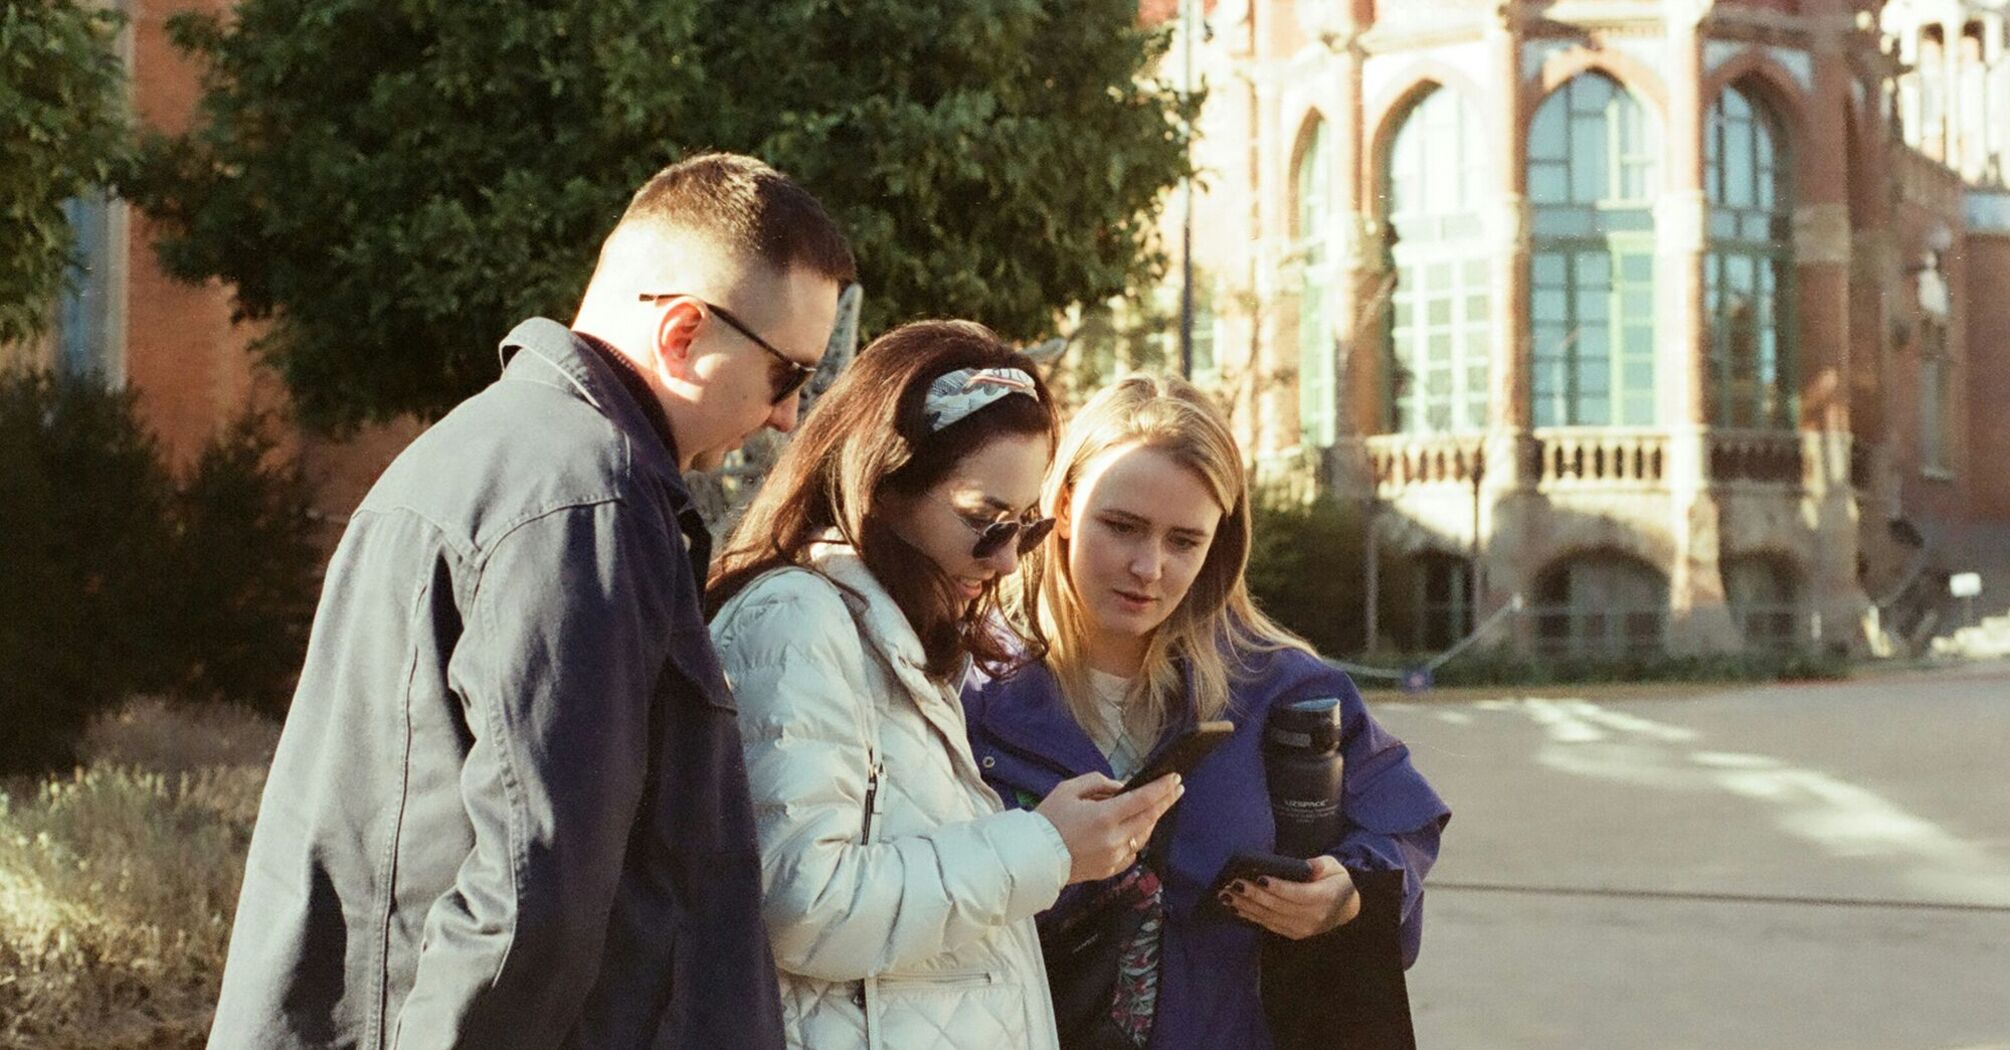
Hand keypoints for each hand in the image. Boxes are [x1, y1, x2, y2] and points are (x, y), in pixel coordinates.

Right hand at [1035, 772, 1183, 884]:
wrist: (1034, 858)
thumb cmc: (1048, 820)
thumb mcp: (1068, 790)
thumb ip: (1098, 783)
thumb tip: (1122, 788)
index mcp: (1104, 817)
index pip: (1143, 800)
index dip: (1162, 788)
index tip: (1175, 778)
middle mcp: (1115, 839)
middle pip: (1150, 818)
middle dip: (1166, 801)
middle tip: (1178, 788)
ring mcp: (1115, 857)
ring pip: (1144, 835)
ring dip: (1152, 819)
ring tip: (1157, 805)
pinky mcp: (1111, 870)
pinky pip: (1132, 852)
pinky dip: (1137, 838)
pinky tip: (1136, 829)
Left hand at [1218, 855, 1360, 939]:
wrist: (1346, 909)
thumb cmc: (1337, 882)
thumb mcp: (1335, 867)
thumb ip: (1321, 865)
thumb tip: (1307, 866)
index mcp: (1324, 898)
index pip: (1296, 894)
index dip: (1277, 887)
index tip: (1258, 878)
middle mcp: (1312, 917)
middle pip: (1277, 906)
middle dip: (1253, 895)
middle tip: (1233, 884)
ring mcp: (1302, 929)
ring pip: (1269, 917)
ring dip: (1245, 907)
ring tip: (1226, 895)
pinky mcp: (1293, 933)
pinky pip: (1268, 925)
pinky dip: (1250, 916)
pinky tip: (1235, 907)